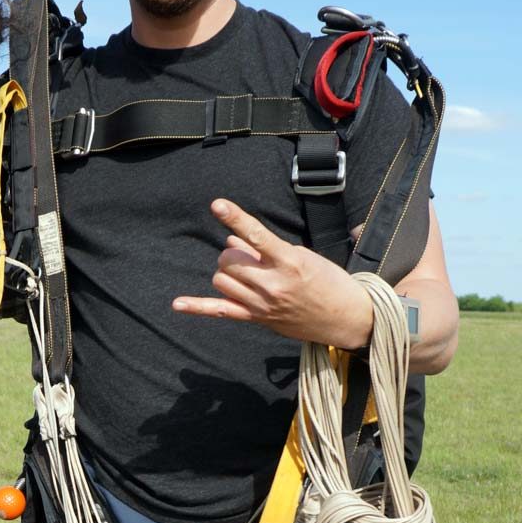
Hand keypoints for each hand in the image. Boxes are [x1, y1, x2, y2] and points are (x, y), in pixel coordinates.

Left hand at [172, 199, 372, 349]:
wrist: (345, 318)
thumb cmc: (327, 280)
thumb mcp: (302, 255)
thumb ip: (265, 247)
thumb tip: (232, 239)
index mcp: (289, 262)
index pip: (256, 235)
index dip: (235, 218)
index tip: (217, 204)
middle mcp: (274, 284)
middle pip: (229, 260)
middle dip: (232, 253)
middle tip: (248, 257)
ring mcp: (263, 304)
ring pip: (221, 280)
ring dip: (227, 272)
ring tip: (246, 273)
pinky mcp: (257, 319)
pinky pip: (220, 311)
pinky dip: (197, 306)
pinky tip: (177, 303)